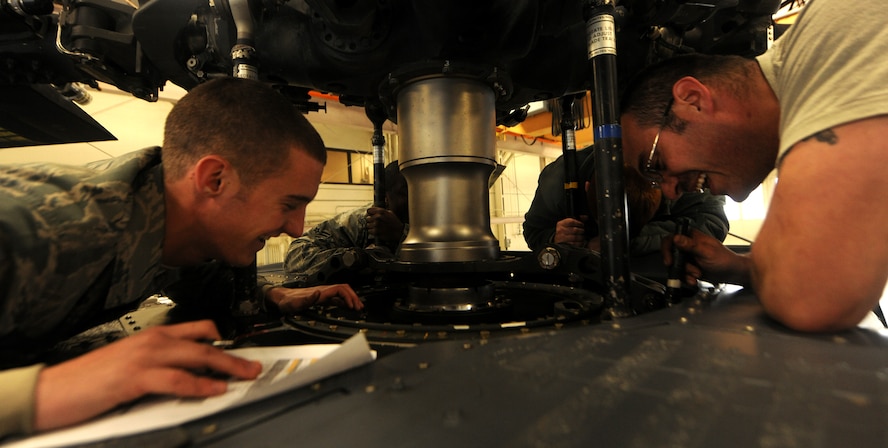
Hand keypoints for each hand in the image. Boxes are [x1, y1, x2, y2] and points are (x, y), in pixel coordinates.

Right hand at [34, 320, 261, 431]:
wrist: (53, 389)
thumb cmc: (89, 380)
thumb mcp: (131, 365)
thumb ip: (160, 365)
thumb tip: (190, 374)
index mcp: (151, 335)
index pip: (197, 328)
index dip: (223, 339)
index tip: (242, 349)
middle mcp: (151, 341)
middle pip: (205, 344)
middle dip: (234, 356)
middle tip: (254, 366)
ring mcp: (144, 357)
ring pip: (197, 357)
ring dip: (227, 368)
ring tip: (245, 377)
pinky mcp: (135, 377)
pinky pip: (177, 380)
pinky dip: (199, 385)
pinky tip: (214, 390)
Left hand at [267, 284, 363, 312]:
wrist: (282, 299)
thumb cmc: (288, 301)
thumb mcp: (296, 302)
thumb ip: (308, 299)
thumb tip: (318, 293)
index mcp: (321, 291)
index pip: (340, 290)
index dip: (348, 297)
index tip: (352, 306)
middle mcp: (323, 291)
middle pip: (344, 289)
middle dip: (353, 297)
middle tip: (359, 307)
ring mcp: (323, 294)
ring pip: (342, 293)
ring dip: (351, 299)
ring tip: (357, 307)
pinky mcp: (321, 298)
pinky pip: (337, 298)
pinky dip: (345, 301)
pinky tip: (347, 307)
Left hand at [365, 207, 404, 245]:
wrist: (398, 231)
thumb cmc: (394, 222)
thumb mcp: (389, 212)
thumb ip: (380, 210)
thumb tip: (372, 206)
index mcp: (381, 211)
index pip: (369, 211)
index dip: (369, 213)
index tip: (371, 216)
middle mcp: (378, 217)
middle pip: (367, 218)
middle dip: (370, 221)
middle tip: (375, 223)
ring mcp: (376, 224)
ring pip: (367, 225)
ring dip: (371, 226)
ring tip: (377, 227)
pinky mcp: (376, 231)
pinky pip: (369, 230)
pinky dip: (372, 231)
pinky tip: (377, 230)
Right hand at [553, 217, 586, 245]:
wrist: (557, 240)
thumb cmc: (565, 231)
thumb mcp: (568, 224)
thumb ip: (577, 220)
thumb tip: (586, 217)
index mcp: (561, 224)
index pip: (571, 221)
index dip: (579, 223)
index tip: (582, 225)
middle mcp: (560, 230)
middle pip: (575, 230)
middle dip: (581, 231)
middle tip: (583, 231)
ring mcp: (562, 238)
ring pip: (575, 237)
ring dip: (581, 237)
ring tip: (582, 237)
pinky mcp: (564, 245)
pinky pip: (575, 244)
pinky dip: (579, 243)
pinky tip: (580, 242)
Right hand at [662, 228, 751, 286]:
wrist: (732, 273)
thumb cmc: (724, 259)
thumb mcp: (707, 252)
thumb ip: (691, 245)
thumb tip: (676, 238)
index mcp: (691, 237)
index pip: (671, 239)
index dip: (667, 249)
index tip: (670, 261)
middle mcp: (687, 246)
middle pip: (672, 255)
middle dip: (680, 266)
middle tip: (689, 270)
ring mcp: (688, 258)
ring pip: (676, 266)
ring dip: (685, 273)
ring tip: (697, 274)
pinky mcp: (689, 268)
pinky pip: (681, 274)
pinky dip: (687, 278)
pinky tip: (695, 280)